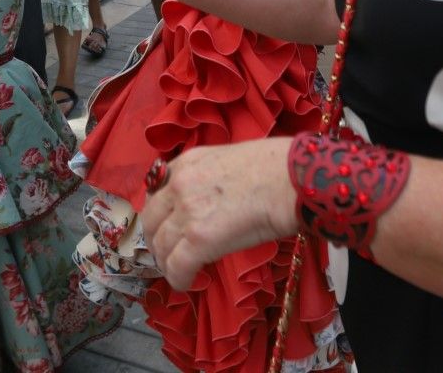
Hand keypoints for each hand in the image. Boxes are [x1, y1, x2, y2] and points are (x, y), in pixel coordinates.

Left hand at [142, 138, 301, 289]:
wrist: (293, 180)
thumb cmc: (277, 167)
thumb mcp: (230, 159)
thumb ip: (209, 178)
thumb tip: (210, 202)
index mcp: (188, 162)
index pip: (156, 191)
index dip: (159, 214)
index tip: (166, 226)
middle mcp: (179, 185)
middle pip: (150, 219)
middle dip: (155, 239)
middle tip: (167, 253)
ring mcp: (187, 212)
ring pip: (161, 246)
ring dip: (166, 262)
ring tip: (178, 271)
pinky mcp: (199, 240)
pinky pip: (176, 266)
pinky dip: (178, 279)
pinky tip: (187, 283)